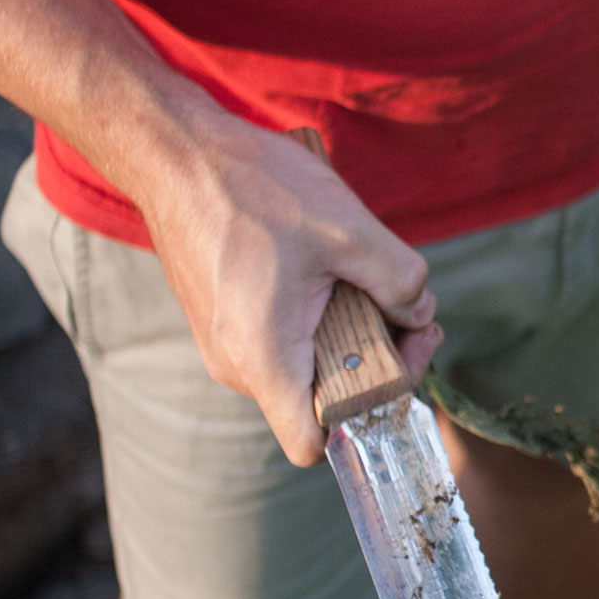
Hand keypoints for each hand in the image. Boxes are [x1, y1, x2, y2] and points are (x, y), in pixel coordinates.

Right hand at [131, 117, 441, 466]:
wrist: (178, 155)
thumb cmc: (253, 189)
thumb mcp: (350, 230)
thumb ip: (401, 280)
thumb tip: (420, 312)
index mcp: (264, 357)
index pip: (312, 443)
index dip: (368, 415)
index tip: (400, 357)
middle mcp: (237, 365)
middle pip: (323, 402)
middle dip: (377, 361)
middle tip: (411, 313)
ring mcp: (227, 346)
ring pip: (309, 368)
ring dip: (352, 336)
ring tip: (372, 283)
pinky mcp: (227, 323)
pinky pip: (287, 342)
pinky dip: (322, 319)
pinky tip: (337, 272)